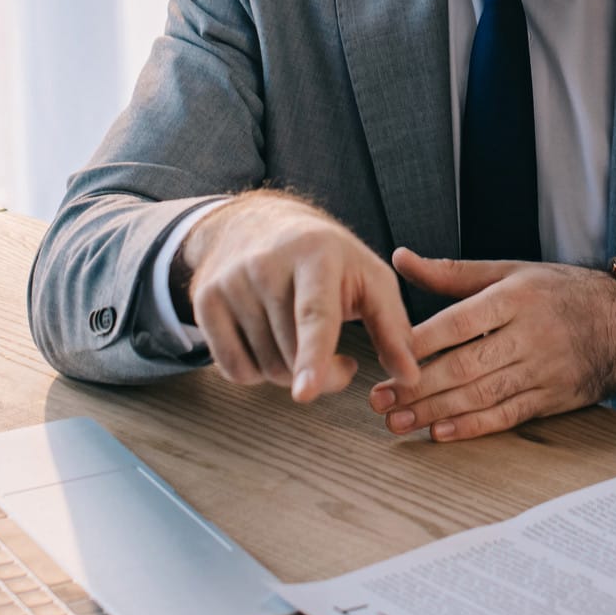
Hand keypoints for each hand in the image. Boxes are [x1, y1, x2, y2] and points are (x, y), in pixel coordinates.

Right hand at [178, 190, 418, 402]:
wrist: (259, 223)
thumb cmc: (327, 257)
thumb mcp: (369, 277)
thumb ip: (393, 327)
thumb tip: (410, 377)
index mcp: (316, 254)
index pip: (314, 314)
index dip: (314, 357)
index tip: (308, 391)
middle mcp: (266, 265)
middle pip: (290, 356)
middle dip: (321, 375)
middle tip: (341, 362)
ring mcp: (230, 282)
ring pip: (263, 368)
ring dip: (291, 374)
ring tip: (306, 346)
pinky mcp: (205, 301)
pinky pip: (232, 369)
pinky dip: (257, 373)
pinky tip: (273, 345)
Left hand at [369, 251, 615, 440]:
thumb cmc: (558, 292)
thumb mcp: (511, 271)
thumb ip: (453, 273)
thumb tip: (400, 258)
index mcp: (517, 297)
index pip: (462, 321)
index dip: (422, 341)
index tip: (386, 354)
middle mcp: (531, 334)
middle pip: (468, 364)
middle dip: (419, 386)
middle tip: (380, 399)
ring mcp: (544, 369)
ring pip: (483, 394)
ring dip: (436, 411)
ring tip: (398, 421)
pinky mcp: (553, 398)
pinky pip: (508, 416)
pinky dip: (473, 427)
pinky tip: (441, 433)